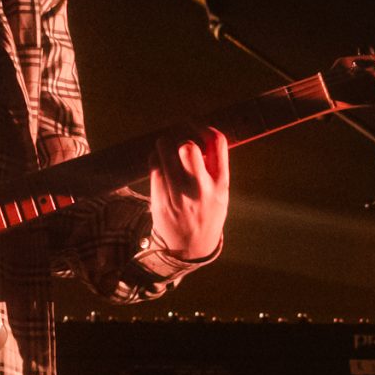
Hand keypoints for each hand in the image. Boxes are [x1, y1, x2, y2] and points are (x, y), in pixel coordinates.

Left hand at [147, 126, 229, 261]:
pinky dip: (155, 159)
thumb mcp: (221, 193)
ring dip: (164, 144)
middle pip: (187, 146)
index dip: (204, 127)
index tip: (196, 126)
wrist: (190, 248)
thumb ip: (214, 167)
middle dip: (180, 135)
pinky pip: (153, 165)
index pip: (217, 142)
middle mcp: (200, 189)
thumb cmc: (206, 213)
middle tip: (178, 139)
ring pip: (164, 151)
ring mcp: (178, 195)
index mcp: (221, 184)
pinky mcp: (159, 199)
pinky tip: (160, 163)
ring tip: (167, 151)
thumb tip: (200, 134)